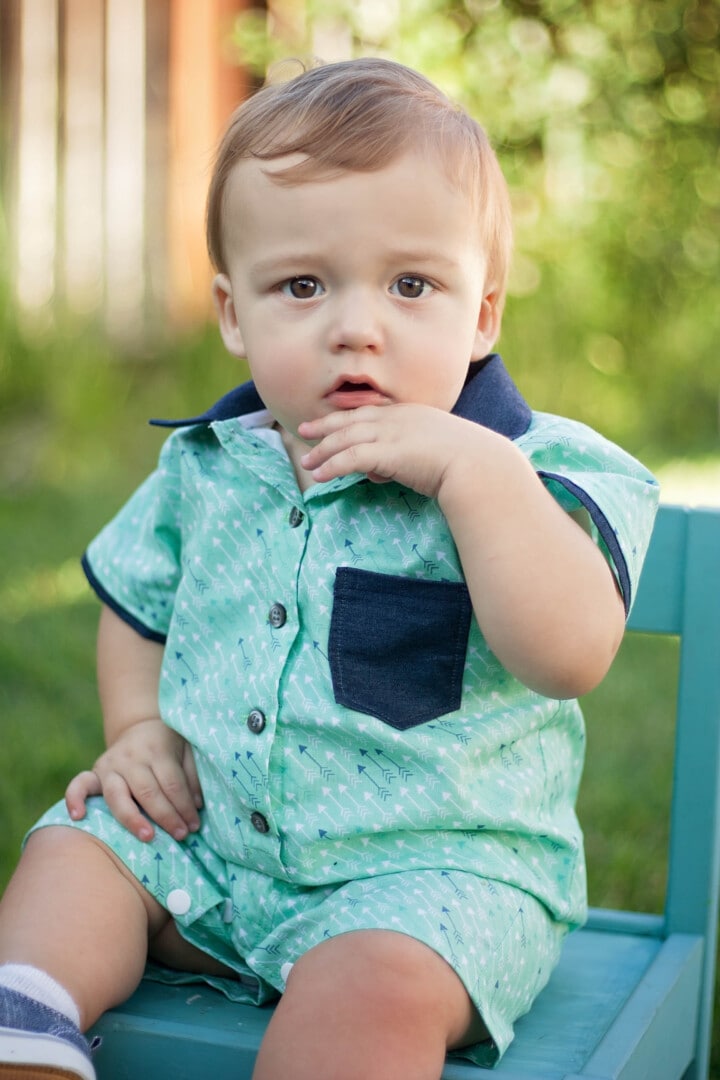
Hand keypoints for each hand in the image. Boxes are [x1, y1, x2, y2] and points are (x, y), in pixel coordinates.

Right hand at [65, 718, 202, 842]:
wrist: (139, 725)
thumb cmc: (167, 744)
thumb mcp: (185, 750)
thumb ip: (191, 776)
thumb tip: (196, 805)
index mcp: (157, 750)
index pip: (172, 784)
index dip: (185, 807)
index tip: (194, 826)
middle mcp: (132, 758)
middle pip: (148, 791)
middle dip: (166, 816)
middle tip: (181, 835)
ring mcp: (110, 765)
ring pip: (118, 795)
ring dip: (133, 819)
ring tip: (148, 837)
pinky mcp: (94, 772)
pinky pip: (80, 784)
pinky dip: (75, 799)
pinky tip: (79, 816)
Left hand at [298, 404, 471, 496]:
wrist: (478, 465)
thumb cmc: (467, 461)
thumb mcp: (436, 451)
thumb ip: (411, 456)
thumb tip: (390, 470)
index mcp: (411, 413)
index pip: (370, 412)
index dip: (347, 415)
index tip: (330, 418)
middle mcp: (397, 418)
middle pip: (351, 420)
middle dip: (325, 425)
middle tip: (304, 430)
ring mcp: (392, 434)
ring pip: (346, 439)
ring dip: (323, 450)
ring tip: (307, 463)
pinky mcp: (388, 453)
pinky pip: (350, 458)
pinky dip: (332, 466)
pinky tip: (320, 476)